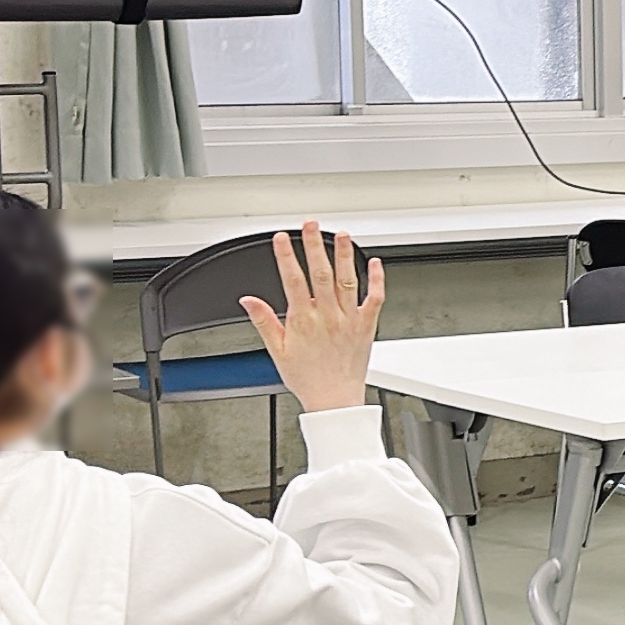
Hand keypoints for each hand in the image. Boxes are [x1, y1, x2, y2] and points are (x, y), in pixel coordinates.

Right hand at [239, 223, 386, 415]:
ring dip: (345, 255)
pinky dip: (376, 280)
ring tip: (341, 234)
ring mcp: (349, 319)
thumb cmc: (307, 378)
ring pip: (347, 281)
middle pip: (321, 274)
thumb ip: (263, 321)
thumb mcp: (277, 350)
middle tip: (311, 225)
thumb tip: (248, 300)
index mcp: (303, 321)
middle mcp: (328, 317)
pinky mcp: (367, 325)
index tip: (282, 238)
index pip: (293, 281)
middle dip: (315, 246)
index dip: (286, 257)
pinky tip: (375, 263)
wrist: (334, 399)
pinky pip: (374, 298)